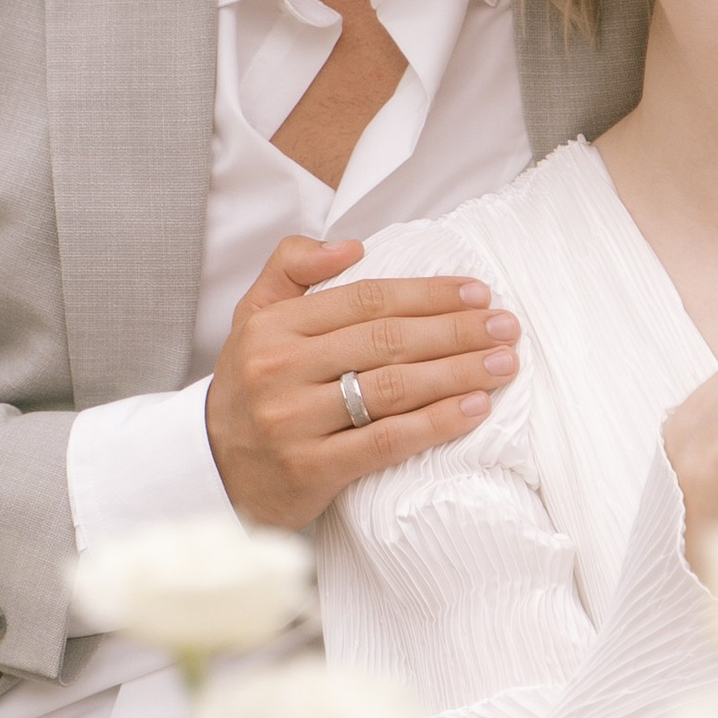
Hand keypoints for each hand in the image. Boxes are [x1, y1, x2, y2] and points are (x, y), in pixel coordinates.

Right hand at [205, 236, 519, 528]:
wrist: (211, 469)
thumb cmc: (249, 387)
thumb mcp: (253, 318)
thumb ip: (291, 267)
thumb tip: (352, 246)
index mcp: (272, 326)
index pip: (366, 300)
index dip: (427, 293)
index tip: (477, 292)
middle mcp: (281, 370)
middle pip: (386, 341)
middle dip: (456, 330)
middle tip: (506, 326)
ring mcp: (294, 422)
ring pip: (392, 389)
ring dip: (458, 373)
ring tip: (503, 363)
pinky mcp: (311, 470)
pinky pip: (387, 442)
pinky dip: (436, 422)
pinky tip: (475, 408)